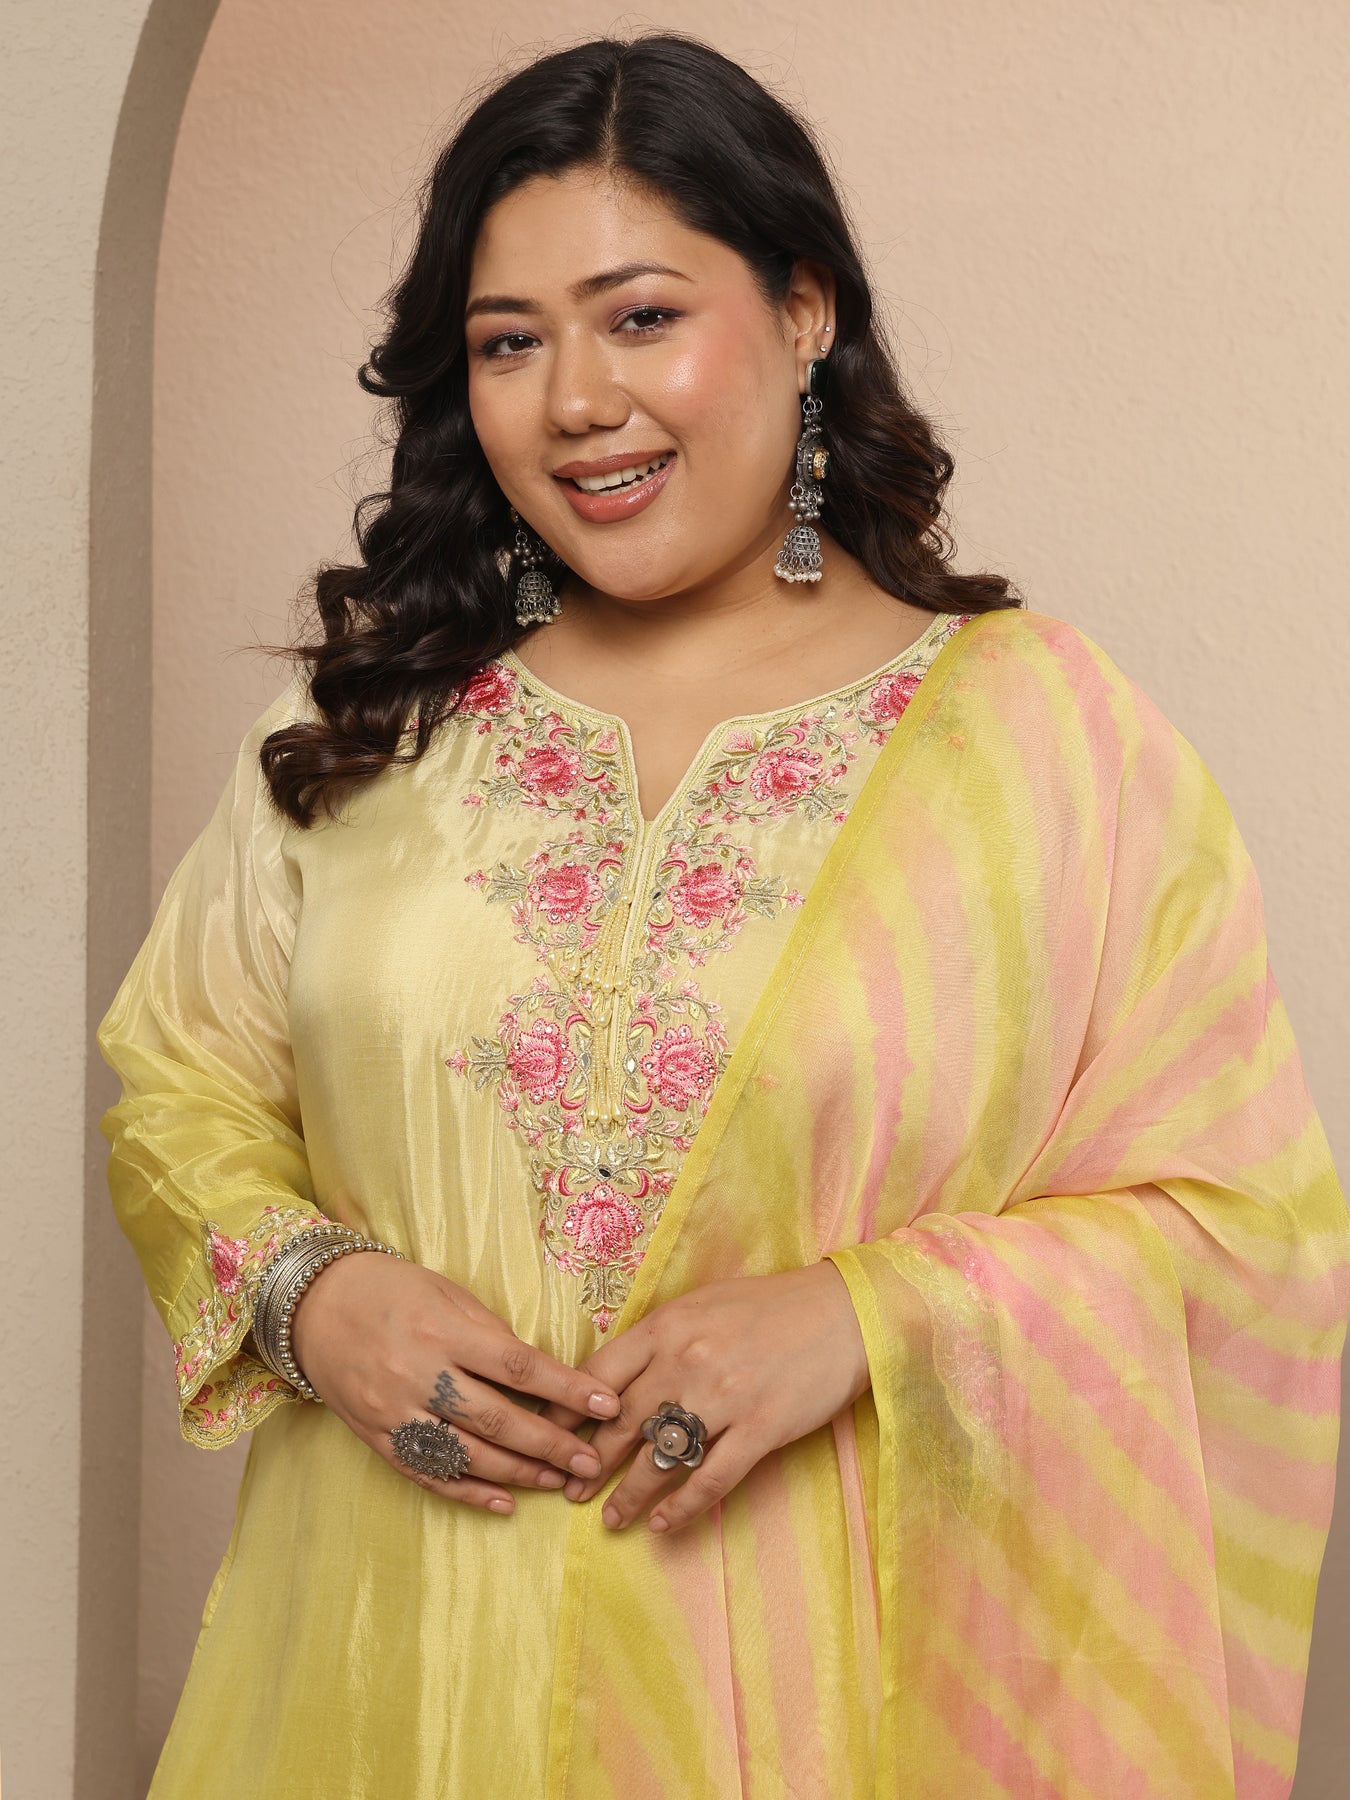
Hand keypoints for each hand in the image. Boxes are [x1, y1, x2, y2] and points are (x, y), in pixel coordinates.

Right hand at [288, 1251, 620, 1514]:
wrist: (315, 1305)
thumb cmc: (393, 1291)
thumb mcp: (447, 1294)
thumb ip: (491, 1334)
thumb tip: (541, 1374)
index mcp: (443, 1329)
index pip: (518, 1367)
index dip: (566, 1388)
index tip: (606, 1404)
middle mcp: (419, 1374)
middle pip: (497, 1420)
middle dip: (551, 1444)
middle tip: (591, 1461)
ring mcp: (394, 1412)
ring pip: (467, 1455)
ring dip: (519, 1473)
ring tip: (559, 1481)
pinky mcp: (377, 1438)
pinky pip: (428, 1474)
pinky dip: (468, 1492)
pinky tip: (504, 1501)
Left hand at [538, 1261, 869, 1534]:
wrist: (844, 1311)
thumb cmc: (770, 1307)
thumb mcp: (703, 1304)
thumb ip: (660, 1338)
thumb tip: (616, 1375)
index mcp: (668, 1325)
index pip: (599, 1374)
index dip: (569, 1411)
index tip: (548, 1436)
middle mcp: (688, 1361)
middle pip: (622, 1421)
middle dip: (589, 1461)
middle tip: (569, 1489)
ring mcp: (725, 1397)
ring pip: (660, 1458)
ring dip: (628, 1494)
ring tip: (609, 1519)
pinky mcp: (762, 1428)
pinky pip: (712, 1479)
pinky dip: (682, 1508)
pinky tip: (663, 1525)